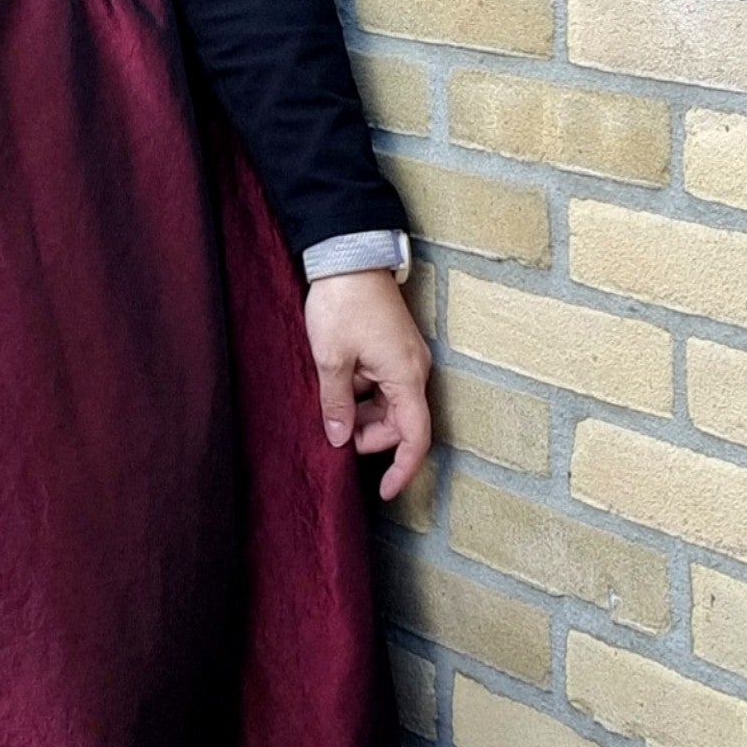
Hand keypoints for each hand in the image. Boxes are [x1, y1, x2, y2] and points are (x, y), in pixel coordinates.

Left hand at [303, 268, 431, 501]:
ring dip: (363, 414)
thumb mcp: (332, 359)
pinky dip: (363, 394)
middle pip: (400, 423)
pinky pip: (385, 386)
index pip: (415, 436)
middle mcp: (414, 369)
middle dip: (369, 436)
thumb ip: (338, 404)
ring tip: (330, 402)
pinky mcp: (394, 349)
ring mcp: (405, 359)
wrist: (350, 255)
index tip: (384, 491)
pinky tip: (338, 385)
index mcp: (406, 376)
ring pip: (390, 406)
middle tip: (333, 431)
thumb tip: (340, 439)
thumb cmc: (343, 304)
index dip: (402, 469)